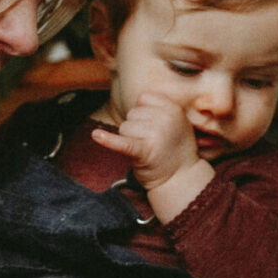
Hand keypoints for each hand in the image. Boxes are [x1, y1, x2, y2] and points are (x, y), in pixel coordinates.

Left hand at [91, 93, 212, 216]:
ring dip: (130, 139)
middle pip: (132, 113)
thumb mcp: (176, 123)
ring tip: (147, 150)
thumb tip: (137, 103)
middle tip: (153, 142)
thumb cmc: (174, 149)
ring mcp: (155, 135)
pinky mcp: (143, 152)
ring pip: (124, 127)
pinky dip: (108, 140)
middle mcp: (165, 119)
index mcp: (173, 108)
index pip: (143, 98)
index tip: (154, 127)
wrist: (181, 179)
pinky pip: (122, 143)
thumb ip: (160, 109)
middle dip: (137, 128)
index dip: (144, 113)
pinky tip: (96, 135)